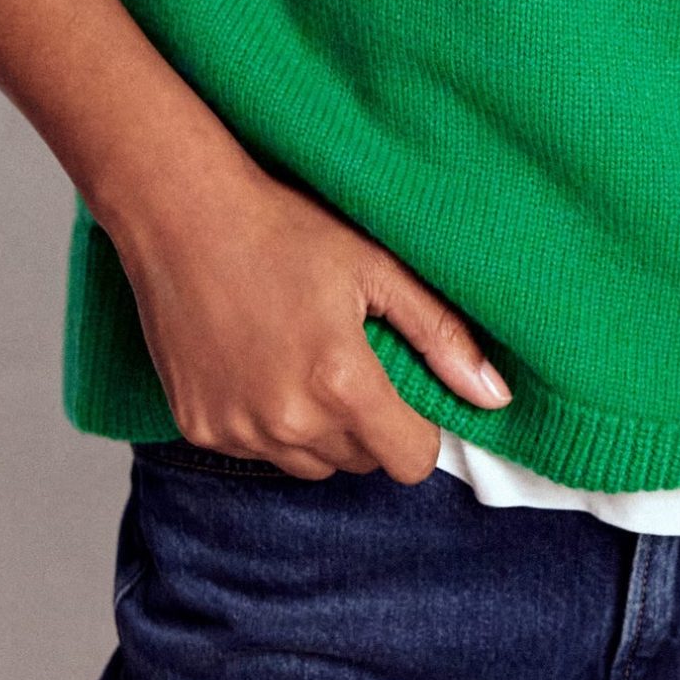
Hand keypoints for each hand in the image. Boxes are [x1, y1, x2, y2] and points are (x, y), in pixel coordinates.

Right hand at [106, 142, 511, 482]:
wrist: (184, 214)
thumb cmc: (285, 227)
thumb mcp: (377, 267)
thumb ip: (441, 335)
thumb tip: (495, 396)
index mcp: (340, 384)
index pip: (410, 461)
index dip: (419, 426)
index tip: (404, 384)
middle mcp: (287, 422)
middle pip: (362, 463)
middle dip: (372, 422)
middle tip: (354, 356)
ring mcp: (237, 431)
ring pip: (310, 465)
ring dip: (322, 430)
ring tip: (307, 358)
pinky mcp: (198, 428)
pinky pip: (258, 452)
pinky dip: (270, 424)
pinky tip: (262, 363)